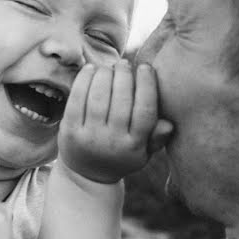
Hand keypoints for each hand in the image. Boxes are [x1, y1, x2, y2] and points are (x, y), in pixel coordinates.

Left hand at [60, 60, 172, 183]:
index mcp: (134, 146)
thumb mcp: (143, 152)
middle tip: (125, 64)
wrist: (86, 174)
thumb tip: (169, 124)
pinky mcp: (69, 131)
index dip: (147, 86)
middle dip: (124, 76)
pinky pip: (77, 100)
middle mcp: (112, 142)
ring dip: (105, 76)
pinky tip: (91, 69)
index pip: (145, 112)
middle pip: (121, 102)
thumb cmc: (120, 155)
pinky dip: (84, 81)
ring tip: (110, 66)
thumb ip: (156, 137)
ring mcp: (89, 137)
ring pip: (99, 99)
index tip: (146, 67)